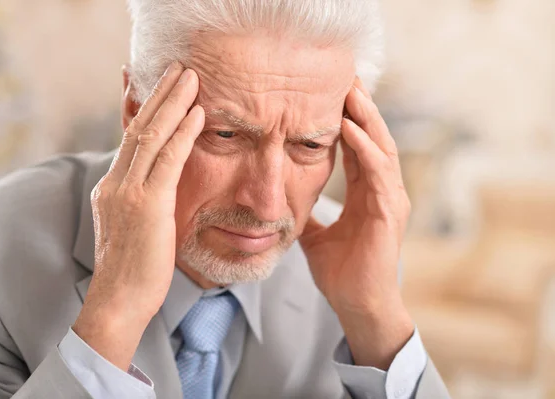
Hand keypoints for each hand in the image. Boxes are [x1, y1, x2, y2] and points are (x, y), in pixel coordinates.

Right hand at [72, 63, 204, 370]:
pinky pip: (168, 159)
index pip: (130, 140)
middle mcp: (116, 183)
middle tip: (177, 69)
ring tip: (189, 77)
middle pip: (138, 127)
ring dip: (172, 103)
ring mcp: (129, 192)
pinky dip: (183, 133)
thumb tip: (155, 191)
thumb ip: (141, 202)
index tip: (156, 87)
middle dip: (159, 95)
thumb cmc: (131, 271)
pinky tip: (197, 113)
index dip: (143, 110)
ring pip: (151, 135)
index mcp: (112, 188)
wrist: (118, 300)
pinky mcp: (148, 204)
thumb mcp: (132, 229)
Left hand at [299, 78, 413, 369]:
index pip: (358, 148)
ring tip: (352, 92)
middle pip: (374, 140)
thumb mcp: (316, 237)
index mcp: (366, 194)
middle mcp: (382, 192)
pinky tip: (351, 130)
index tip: (333, 95)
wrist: (356, 304)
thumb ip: (307, 216)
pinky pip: (378, 174)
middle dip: (361, 109)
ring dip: (367, 120)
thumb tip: (286, 205)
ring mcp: (390, 201)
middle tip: (347, 78)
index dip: (348, 121)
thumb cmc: (342, 273)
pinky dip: (365, 150)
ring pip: (382, 149)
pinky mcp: (389, 214)